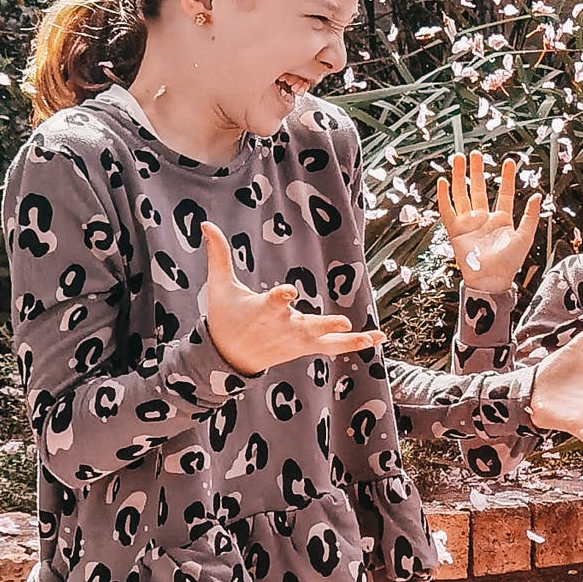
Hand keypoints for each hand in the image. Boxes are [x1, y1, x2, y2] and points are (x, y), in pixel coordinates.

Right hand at [199, 222, 383, 376]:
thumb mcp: (219, 287)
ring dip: (349, 340)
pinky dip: (354, 344)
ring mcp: (296, 340)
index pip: (273, 303)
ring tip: (373, 336)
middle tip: (344, 323)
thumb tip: (206, 223)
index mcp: (262, 311)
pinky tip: (377, 338)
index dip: (281, 298)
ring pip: (325, 341)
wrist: (228, 358)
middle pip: (306, 327)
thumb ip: (218, 255)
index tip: (290, 292)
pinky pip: (332, 347)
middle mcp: (282, 327)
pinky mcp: (305, 347)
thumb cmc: (224, 318)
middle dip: (324, 325)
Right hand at [434, 151, 541, 298]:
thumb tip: (538, 196)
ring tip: (458, 159)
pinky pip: (447, 210)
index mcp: (502, 220)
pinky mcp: (455, 230)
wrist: (490, 280)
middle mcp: (483, 219)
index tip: (509, 161)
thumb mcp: (525, 237)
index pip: (504, 193)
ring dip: (460, 177)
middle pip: (479, 189)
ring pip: (462, 194)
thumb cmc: (509, 263)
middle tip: (475, 154)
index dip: (507, 178)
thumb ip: (531, 216)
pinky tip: (443, 182)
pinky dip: (444, 197)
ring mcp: (468, 223)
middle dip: (477, 171)